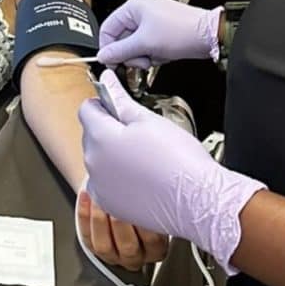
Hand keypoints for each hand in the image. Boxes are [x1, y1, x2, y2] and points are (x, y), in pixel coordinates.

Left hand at [76, 188, 168, 270]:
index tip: (140, 202)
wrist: (121, 197)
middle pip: (128, 247)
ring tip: (100, 197)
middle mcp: (135, 256)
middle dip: (121, 223)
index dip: (146, 223)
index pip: (153, 241)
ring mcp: (112, 255)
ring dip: (100, 220)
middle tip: (118, 201)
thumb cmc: (142, 200)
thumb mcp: (154, 205)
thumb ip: (155, 202)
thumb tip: (153, 187)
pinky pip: (86, 235)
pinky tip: (87, 195)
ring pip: (104, 246)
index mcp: (156, 249)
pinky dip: (84, 214)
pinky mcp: (93, 247)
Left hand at [78, 70, 265, 273]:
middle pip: (91, 135)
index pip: (86, 110)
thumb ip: (120, 99)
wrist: (197, 200)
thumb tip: (107, 81)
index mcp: (101, 137)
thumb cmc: (179, 160)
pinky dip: (116, 177)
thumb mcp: (149, 119)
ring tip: (144, 157)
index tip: (117, 106)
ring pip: (98, 160)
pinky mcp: (110, 204)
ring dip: (112, 155)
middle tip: (139, 133)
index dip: (103, 104)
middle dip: (108, 129)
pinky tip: (140, 176)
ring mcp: (99, 186)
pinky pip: (104, 183)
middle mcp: (93, 163)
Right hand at [97, 0, 222, 68]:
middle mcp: (142, 10)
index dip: (108, 47)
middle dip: (131, 53)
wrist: (209, 35)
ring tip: (155, 57)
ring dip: (143, 55)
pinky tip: (162, 55)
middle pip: (122, 38)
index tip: (112, 62)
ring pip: (135, 44)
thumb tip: (103, 55)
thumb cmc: (182, 32)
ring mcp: (152, 20)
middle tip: (140, 61)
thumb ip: (119, 51)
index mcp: (134, 6)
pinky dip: (153, 54)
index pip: (108, 28)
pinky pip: (148, 45)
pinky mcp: (162, 30)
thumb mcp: (144, 44)